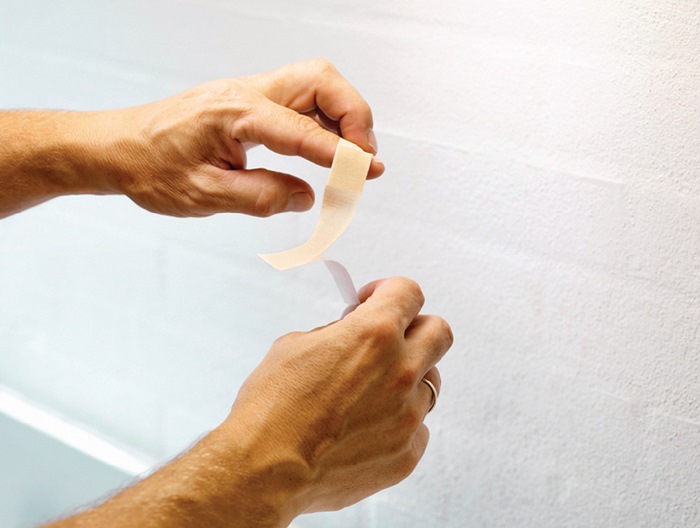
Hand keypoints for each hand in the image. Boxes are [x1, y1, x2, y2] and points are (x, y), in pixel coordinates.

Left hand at [107, 58, 383, 216]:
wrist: (119, 148)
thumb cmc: (151, 168)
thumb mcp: (204, 196)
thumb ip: (261, 197)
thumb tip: (305, 196)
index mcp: (235, 113)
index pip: (304, 131)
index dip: (342, 155)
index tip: (369, 173)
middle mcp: (247, 92)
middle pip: (321, 79)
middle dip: (354, 115)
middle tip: (363, 157)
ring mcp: (249, 91)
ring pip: (316, 83)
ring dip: (343, 115)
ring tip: (350, 157)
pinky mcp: (250, 100)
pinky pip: (300, 98)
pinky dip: (324, 120)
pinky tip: (323, 150)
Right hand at [219, 277, 452, 519]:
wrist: (265, 470)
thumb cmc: (272, 407)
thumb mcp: (296, 345)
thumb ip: (337, 332)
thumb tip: (351, 332)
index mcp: (374, 334)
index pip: (408, 292)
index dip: (390, 291)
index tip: (375, 302)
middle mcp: (400, 371)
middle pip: (438, 332)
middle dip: (415, 329)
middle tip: (388, 340)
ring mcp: (407, 415)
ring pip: (429, 383)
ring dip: (405, 380)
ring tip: (367, 394)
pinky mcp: (406, 453)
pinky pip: (417, 428)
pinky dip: (396, 423)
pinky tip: (364, 429)